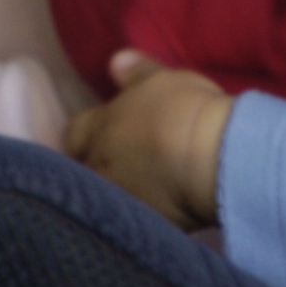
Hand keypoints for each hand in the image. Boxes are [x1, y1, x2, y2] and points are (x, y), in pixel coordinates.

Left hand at [65, 51, 231, 228]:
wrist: (211, 159)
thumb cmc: (183, 111)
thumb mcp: (161, 80)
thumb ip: (135, 72)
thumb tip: (115, 61)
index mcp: (98, 129)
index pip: (74, 133)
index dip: (85, 134)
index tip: (98, 134)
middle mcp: (98, 166)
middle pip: (84, 170)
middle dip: (96, 167)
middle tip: (120, 164)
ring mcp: (117, 200)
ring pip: (106, 199)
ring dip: (116, 194)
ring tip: (140, 190)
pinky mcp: (142, 225)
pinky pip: (135, 222)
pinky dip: (143, 216)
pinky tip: (159, 212)